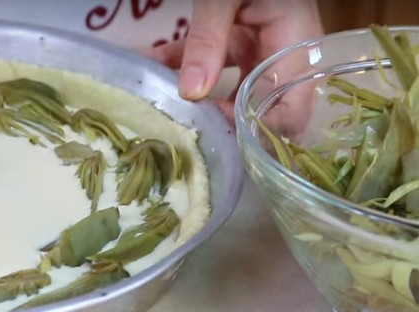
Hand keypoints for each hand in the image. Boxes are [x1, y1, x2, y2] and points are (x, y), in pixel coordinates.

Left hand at [146, 0, 323, 123]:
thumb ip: (208, 41)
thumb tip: (190, 93)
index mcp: (296, 43)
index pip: (293, 111)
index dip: (261, 132)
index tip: (222, 136)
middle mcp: (285, 52)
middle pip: (265, 108)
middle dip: (228, 124)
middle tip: (190, 134)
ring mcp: (262, 45)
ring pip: (234, 90)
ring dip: (199, 98)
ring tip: (166, 108)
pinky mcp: (239, 37)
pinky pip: (214, 63)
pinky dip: (184, 66)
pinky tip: (152, 68)